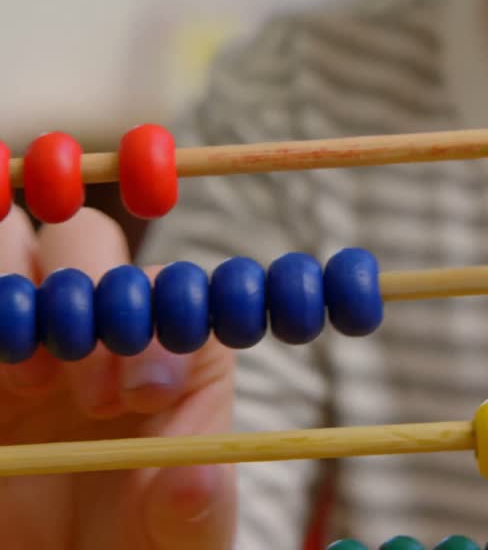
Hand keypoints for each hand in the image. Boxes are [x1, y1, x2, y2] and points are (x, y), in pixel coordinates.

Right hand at [0, 208, 236, 548]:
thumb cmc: (138, 542)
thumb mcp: (178, 537)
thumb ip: (193, 509)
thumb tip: (196, 479)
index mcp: (173, 347)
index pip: (177, 293)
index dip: (165, 322)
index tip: (148, 394)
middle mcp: (97, 324)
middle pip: (88, 241)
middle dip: (91, 293)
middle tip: (94, 397)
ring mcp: (24, 334)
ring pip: (13, 245)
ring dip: (19, 292)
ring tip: (33, 382)